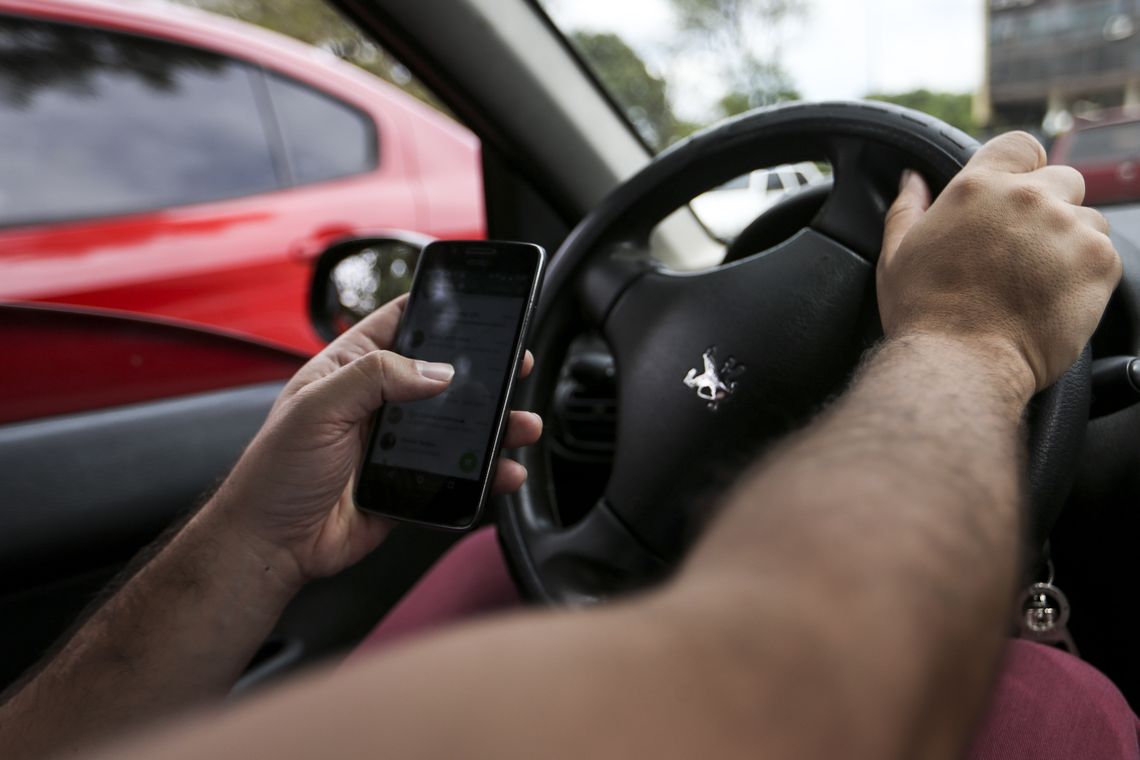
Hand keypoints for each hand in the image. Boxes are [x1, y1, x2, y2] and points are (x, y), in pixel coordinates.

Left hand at [210, 294, 542, 586]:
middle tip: (516, 366)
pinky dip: (487, 471)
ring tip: (522, 423)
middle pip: (442, 376)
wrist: (270, 545)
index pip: (400, 324)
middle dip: (483, 371)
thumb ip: (375, 377)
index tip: (479, 308)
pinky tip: (504, 470)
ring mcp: (396, 444)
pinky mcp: (411, 484)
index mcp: (351, 369)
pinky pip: (458, 472)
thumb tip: (436, 371)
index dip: (439, 312)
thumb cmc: (275, 472)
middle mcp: (378, 402)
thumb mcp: (317, 407)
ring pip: (458, 426)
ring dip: (495, 424)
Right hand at [878, 131, 1120, 392]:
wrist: (960, 363)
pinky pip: (1103, 254)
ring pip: (1087, 220)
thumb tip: (913, 180)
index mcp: (978, 187)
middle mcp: (1028, 198)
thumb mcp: (897, 255)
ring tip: (1037, 283)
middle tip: (1022, 252)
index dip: (1022, 168)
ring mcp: (1067, 228)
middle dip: (1048, 209)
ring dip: (1069, 242)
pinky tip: (1052, 298)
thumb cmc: (924, 314)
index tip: (1016, 195)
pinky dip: (1085, 274)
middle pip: (1063, 180)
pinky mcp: (1098, 262)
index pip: (1021, 146)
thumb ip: (908, 209)